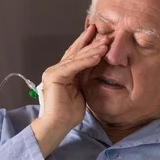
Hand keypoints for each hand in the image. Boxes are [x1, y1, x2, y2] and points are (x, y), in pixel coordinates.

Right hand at [31, 25, 108, 155]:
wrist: (58, 125)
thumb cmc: (69, 112)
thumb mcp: (81, 90)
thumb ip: (84, 76)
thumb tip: (94, 63)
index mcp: (62, 72)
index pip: (75, 54)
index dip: (86, 43)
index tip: (97, 33)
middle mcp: (55, 69)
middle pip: (76, 53)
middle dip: (91, 43)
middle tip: (105, 34)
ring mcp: (53, 72)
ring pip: (76, 58)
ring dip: (92, 50)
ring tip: (105, 44)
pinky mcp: (54, 77)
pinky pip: (74, 66)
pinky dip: (86, 61)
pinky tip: (97, 56)